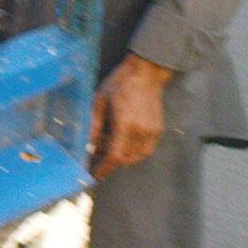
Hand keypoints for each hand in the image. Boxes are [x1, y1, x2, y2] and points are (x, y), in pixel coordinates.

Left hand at [89, 53, 172, 180]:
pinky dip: (133, 151)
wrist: (147, 72)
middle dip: (110, 161)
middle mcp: (141, 132)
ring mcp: (152, 132)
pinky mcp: (158, 130)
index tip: (95, 175)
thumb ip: (94, 125)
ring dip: (122, 156)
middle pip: (125, 159)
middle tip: (98, 152)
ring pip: (136, 157)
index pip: (115, 156)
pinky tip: (124, 140)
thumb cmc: (121, 83)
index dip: (104, 169)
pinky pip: (145, 150)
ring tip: (111, 143)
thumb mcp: (100, 101)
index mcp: (126, 125)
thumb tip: (89, 145)